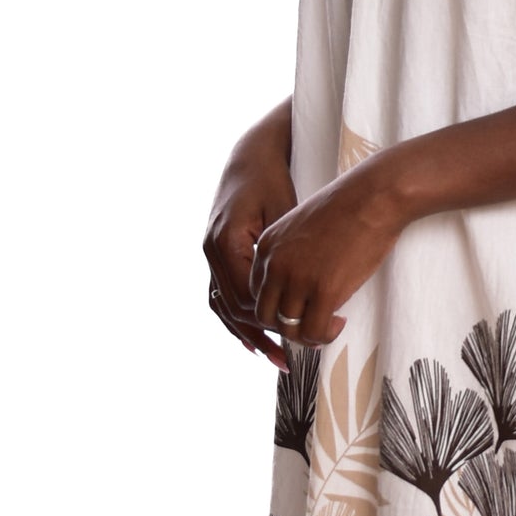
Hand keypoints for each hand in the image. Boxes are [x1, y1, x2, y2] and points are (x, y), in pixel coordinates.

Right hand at [204, 105, 296, 364]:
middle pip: (235, 307)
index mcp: (226, 241)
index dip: (274, 320)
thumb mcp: (285, 215)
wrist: (252, 156)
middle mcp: (211, 250)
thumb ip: (287, 256)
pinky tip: (254, 340)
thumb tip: (305, 297)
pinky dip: (237, 319)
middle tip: (293, 356)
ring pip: (224, 306)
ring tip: (277, 359)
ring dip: (249, 334)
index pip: (246, 298)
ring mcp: (210, 252)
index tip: (302, 333)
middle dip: (264, 333)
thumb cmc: (275, 181)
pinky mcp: (217, 254)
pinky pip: (221, 295)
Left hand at [249, 157, 409, 348]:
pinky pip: (314, 331)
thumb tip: (301, 282)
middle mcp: (275, 265)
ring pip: (288, 329)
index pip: (256, 292)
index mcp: (267, 247)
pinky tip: (339, 322)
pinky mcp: (324, 291)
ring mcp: (298, 279)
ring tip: (329, 324)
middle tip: (311, 322)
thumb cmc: (347, 208)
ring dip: (308, 334)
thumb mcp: (303, 227)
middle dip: (286, 326)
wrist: (373, 197)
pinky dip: (325, 335)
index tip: (300, 306)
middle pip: (265, 315)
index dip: (277, 306)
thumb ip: (292, 253)